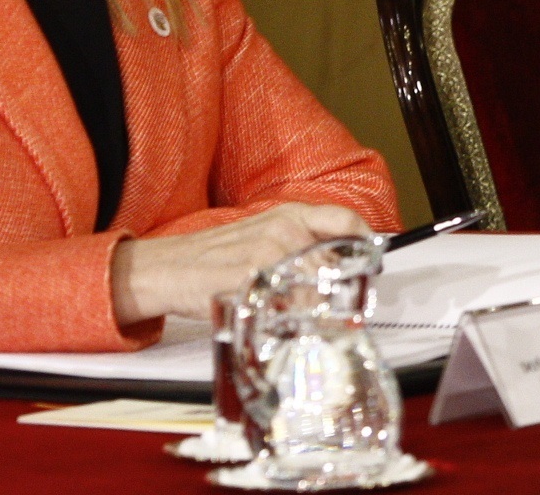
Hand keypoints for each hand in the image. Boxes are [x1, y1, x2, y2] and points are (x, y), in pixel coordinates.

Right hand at [109, 203, 370, 324]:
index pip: (343, 221)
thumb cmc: (215, 257)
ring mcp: (269, 252)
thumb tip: (332, 268)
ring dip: (315, 311)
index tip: (372, 265)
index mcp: (289, 215)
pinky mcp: (253, 277)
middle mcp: (285, 229)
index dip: (364, 242)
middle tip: (336, 313)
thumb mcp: (261, 236)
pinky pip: (288, 304)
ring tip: (305, 323)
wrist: (167, 267)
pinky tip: (281, 324)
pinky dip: (291, 320)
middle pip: (333, 265)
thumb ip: (296, 245)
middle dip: (337, 293)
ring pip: (315, 287)